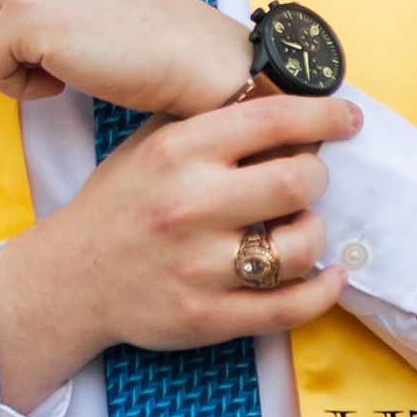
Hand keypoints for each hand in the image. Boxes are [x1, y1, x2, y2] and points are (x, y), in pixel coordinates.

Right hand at [0, 91, 359, 406]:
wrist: (69, 279)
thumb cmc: (121, 205)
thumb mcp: (151, 145)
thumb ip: (210, 122)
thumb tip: (285, 97)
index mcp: (177, 153)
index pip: (271, 120)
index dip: (324, 115)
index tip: (347, 118)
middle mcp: (188, 206)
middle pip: (296, 181)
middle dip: (315, 179)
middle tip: (304, 182)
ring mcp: (198, 267)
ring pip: (299, 247)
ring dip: (312, 234)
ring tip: (295, 229)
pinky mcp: (207, 318)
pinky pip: (290, 307)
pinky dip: (323, 292)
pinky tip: (327, 278)